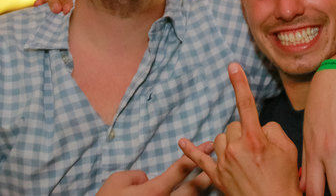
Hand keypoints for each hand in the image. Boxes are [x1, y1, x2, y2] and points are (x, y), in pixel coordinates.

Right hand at [96, 143, 212, 195]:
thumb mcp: (116, 182)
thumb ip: (135, 175)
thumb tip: (146, 177)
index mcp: (155, 190)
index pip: (180, 169)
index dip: (195, 154)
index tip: (208, 144)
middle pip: (194, 188)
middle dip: (208, 172)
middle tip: (219, 159)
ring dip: (202, 188)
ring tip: (211, 177)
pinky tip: (195, 193)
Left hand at [179, 63, 299, 195]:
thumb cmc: (284, 181)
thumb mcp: (288, 149)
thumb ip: (272, 130)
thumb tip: (259, 126)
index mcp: (254, 139)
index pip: (246, 103)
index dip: (239, 83)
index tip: (232, 65)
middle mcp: (235, 148)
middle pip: (233, 125)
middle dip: (244, 132)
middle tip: (259, 151)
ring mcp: (224, 162)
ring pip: (221, 138)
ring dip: (230, 143)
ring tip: (245, 160)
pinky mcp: (217, 176)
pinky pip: (199, 159)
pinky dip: (190, 150)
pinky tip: (182, 142)